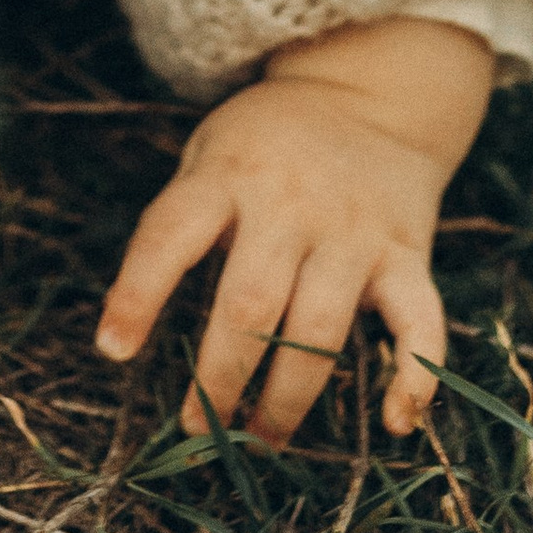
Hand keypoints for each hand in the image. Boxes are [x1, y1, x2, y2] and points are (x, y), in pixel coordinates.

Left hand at [95, 16, 493, 448]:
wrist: (371, 93)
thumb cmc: (266, 141)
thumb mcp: (210, 150)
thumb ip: (184, 219)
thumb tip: (138, 319)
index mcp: (227, 174)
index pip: (170, 235)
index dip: (137, 294)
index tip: (113, 350)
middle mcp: (290, 202)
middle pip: (250, 304)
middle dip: (219, 378)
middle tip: (197, 429)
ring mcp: (354, 230)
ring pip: (320, 330)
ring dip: (288, 398)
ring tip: (259, 439)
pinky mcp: (407, 253)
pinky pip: (419, 323)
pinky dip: (413, 376)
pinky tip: (396, 423)